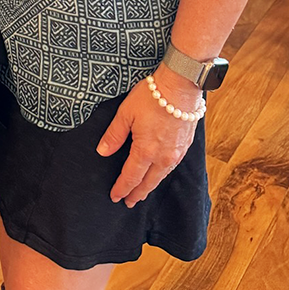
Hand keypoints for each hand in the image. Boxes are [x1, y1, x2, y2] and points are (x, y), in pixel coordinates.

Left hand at [97, 71, 201, 207]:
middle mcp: (163, 157)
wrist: (181, 86)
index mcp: (146, 151)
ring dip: (150, 186)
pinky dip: (162, 175)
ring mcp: (176, 153)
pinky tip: (159, 173)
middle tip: (128, 202)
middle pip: (148, 182)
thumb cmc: (152, 96)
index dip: (122, 188)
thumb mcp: (126, 113)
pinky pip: (171, 167)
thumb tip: (103, 152)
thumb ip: (114, 134)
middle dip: (136, 194)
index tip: (115, 197)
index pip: (131, 177)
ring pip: (161, 177)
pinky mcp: (185, 146)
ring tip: (142, 192)